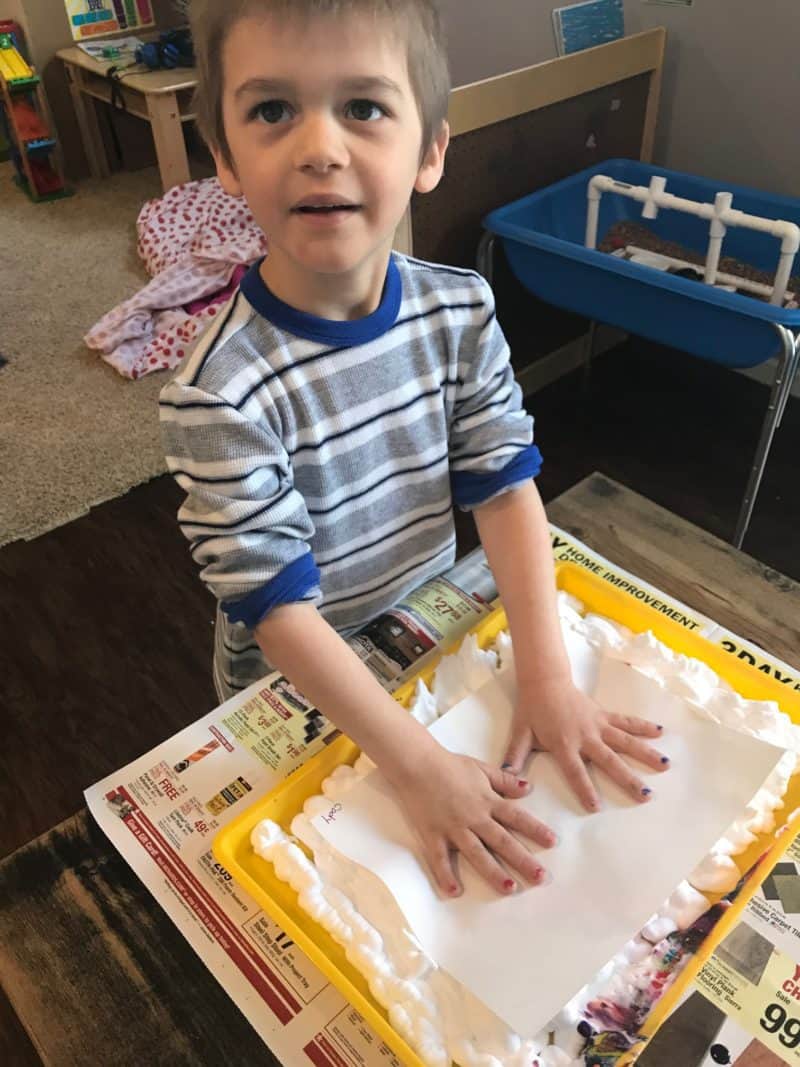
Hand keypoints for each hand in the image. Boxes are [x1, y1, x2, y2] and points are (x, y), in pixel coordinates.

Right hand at [388, 746, 556, 896]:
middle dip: (522, 860)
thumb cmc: (449, 764)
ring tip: (509, 889)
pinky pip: (440, 858)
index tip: (552, 842)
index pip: (516, 817)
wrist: (417, 763)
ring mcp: (454, 828)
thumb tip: (528, 788)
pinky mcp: (433, 834)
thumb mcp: (481, 767)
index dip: (535, 829)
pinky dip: (445, 875)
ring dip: (494, 872)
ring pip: (477, 853)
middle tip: (540, 878)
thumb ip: (504, 780)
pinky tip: (454, 891)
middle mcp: (474, 817)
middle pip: (502, 841)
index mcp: (487, 800)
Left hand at [502, 676, 668, 809]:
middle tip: (645, 795)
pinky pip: (626, 722)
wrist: (544, 680)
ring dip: (645, 753)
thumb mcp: (520, 734)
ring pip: (625, 741)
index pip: (575, 771)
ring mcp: (597, 725)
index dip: (585, 789)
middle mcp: (585, 736)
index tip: (597, 807)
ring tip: (665, 765)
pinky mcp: (604, 715)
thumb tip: (506, 777)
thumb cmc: (532, 710)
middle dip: (627, 778)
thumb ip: (514, 756)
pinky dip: (643, 726)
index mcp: (563, 744)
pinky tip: (661, 733)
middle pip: (609, 760)